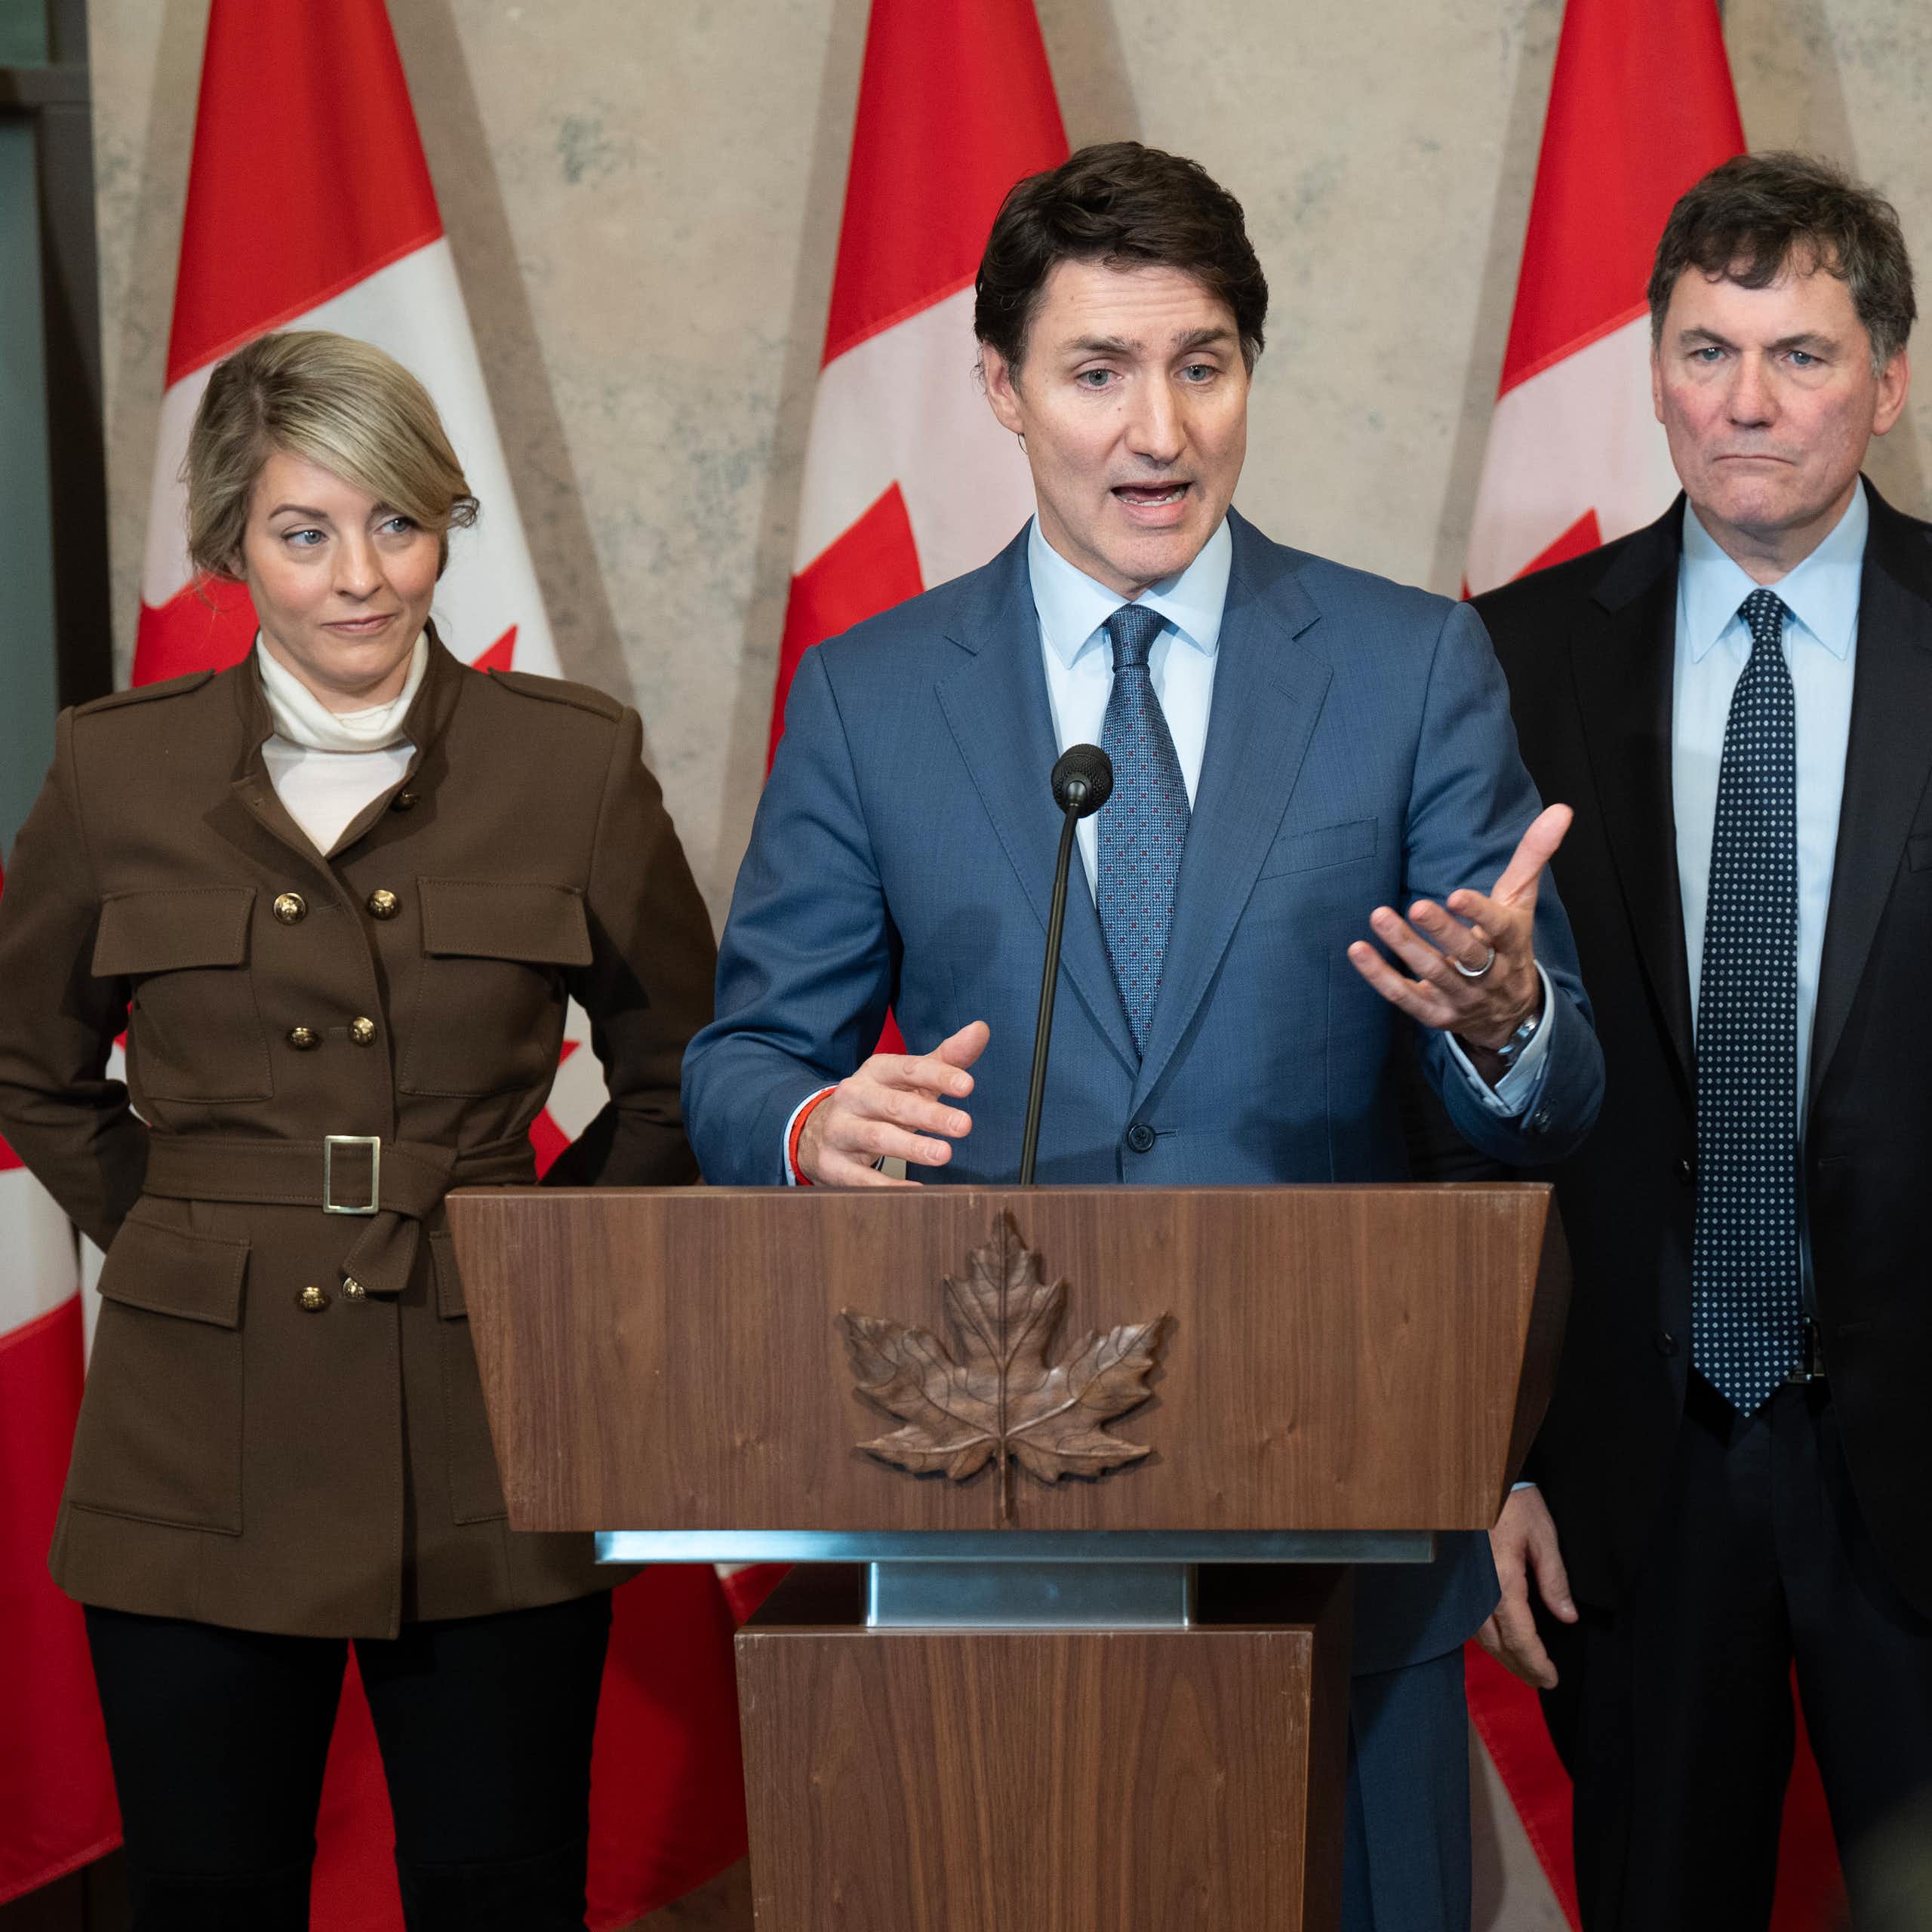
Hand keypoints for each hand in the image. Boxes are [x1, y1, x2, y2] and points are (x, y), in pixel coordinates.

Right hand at [797, 1021, 988, 1187]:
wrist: (820, 1131)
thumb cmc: (879, 1102)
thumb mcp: (910, 1080)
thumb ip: (947, 1058)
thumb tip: (981, 1030)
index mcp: (875, 1072)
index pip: (908, 1069)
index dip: (938, 1076)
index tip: (967, 1086)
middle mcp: (854, 1097)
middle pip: (893, 1104)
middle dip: (930, 1115)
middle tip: (964, 1125)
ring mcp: (840, 1130)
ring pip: (875, 1137)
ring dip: (910, 1147)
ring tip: (943, 1154)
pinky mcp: (832, 1164)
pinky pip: (858, 1177)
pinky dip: (885, 1185)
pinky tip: (915, 1189)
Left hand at [1346, 803, 1571, 1062]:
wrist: (1510, 1013)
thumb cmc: (1509, 944)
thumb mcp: (1521, 902)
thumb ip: (1533, 856)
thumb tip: (1561, 809)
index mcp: (1512, 944)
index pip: (1500, 929)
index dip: (1480, 914)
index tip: (1458, 895)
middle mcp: (1490, 975)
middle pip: (1467, 955)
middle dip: (1442, 932)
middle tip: (1417, 906)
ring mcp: (1462, 997)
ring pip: (1434, 973)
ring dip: (1405, 946)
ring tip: (1379, 916)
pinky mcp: (1435, 1014)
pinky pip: (1405, 997)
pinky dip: (1379, 976)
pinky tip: (1358, 951)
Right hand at [1477, 1485, 1576, 1689]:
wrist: (1475, 1479)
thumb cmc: (1514, 1503)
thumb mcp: (1544, 1536)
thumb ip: (1554, 1579)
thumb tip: (1566, 1617)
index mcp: (1503, 1581)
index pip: (1520, 1637)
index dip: (1536, 1662)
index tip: (1551, 1679)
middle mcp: (1480, 1590)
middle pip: (1498, 1644)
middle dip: (1520, 1667)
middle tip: (1541, 1682)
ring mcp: (1467, 1586)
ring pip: (1481, 1636)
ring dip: (1503, 1657)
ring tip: (1524, 1669)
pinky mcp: (1462, 1580)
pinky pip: (1472, 1621)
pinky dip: (1489, 1640)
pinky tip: (1501, 1643)